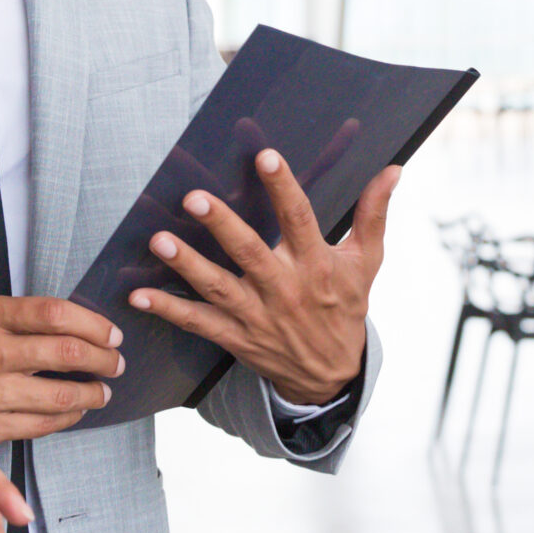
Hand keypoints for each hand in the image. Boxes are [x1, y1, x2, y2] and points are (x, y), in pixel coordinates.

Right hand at [0, 295, 124, 443]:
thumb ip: (30, 317)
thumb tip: (90, 328)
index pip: (56, 314)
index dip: (94, 325)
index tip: (112, 335)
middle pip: (65, 352)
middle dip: (103, 359)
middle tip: (115, 363)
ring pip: (59, 395)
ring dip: (92, 393)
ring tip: (102, 390)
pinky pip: (42, 424)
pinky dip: (68, 417)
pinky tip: (76, 409)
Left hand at [129, 151, 397, 406]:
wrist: (332, 375)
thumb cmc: (346, 306)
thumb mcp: (366, 261)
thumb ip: (373, 213)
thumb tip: (394, 170)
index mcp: (316, 265)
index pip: (301, 220)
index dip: (284, 188)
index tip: (266, 157)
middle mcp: (284, 288)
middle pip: (250, 253)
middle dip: (221, 226)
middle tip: (195, 198)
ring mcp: (256, 315)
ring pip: (217, 287)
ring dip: (187, 264)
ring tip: (160, 240)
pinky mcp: (236, 336)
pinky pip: (198, 322)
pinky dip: (168, 310)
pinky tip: (139, 295)